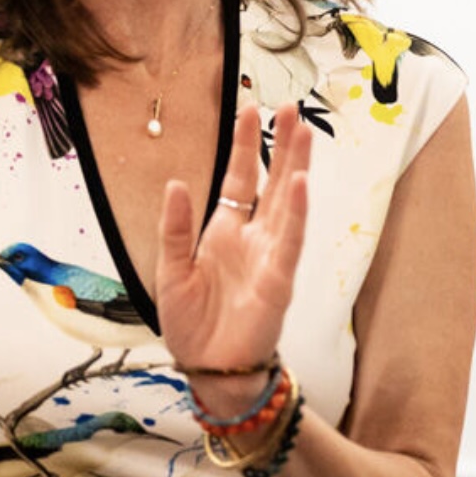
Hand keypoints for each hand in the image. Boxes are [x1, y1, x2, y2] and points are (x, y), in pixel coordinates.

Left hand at [156, 103, 309, 382]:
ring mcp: (270, 257)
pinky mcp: (278, 281)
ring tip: (305, 132)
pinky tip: (302, 184)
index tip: (250, 109)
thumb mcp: (170, 270)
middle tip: (292, 107)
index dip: (245, 145)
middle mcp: (252, 238)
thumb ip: (175, 228)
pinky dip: (297, 214)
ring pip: (287, 203)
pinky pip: (290, 242)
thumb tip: (176, 182)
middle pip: (271, 182)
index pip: (239, 178)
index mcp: (225, 232)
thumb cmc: (192, 324)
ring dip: (296, 167)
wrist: (207, 370)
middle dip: (282, 145)